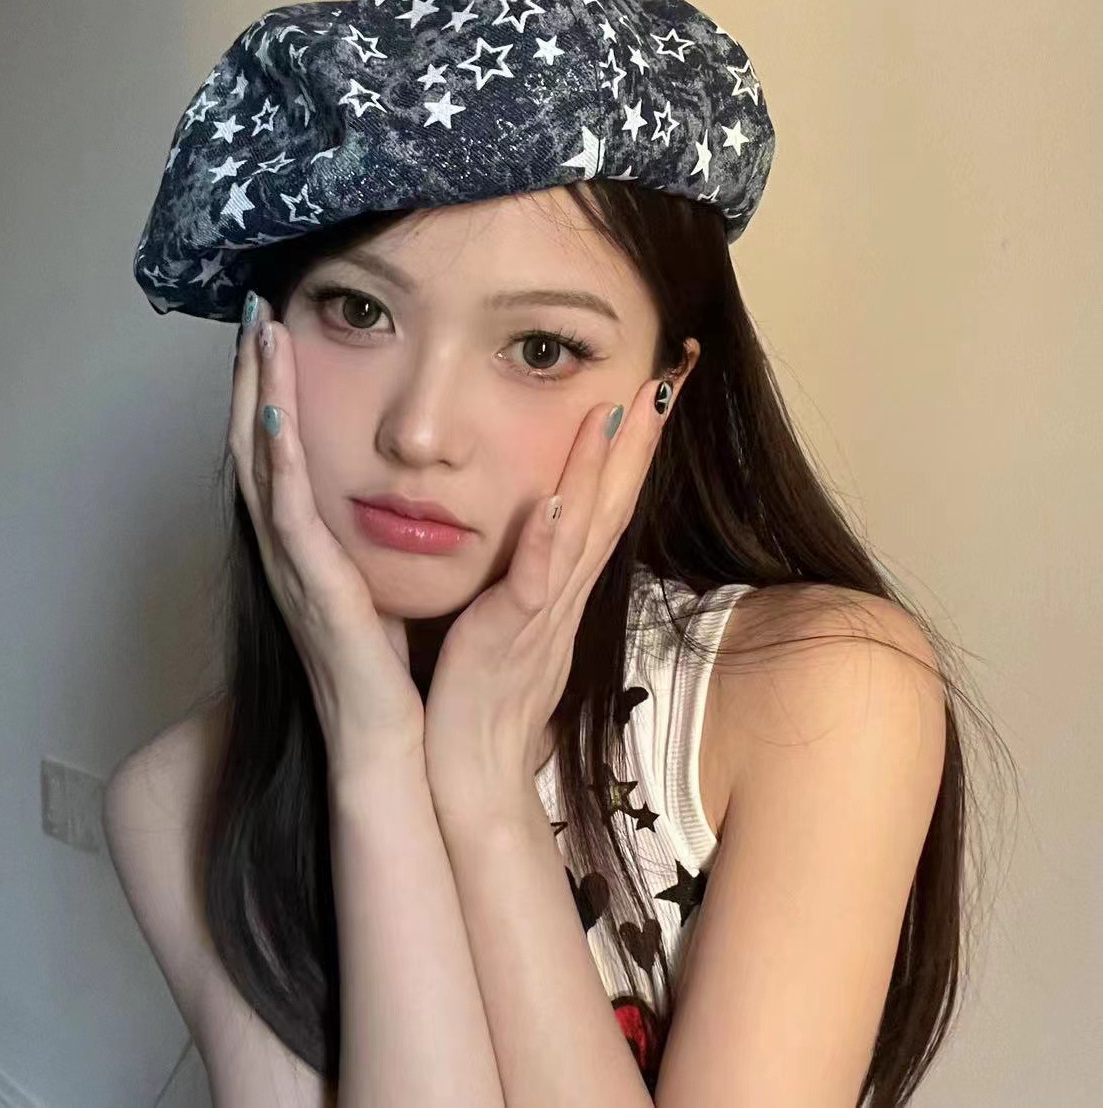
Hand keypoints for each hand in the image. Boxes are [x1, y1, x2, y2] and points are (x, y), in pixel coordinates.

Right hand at [228, 293, 424, 775]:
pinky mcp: (312, 590)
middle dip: (251, 378)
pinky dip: (278, 466)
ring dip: (256, 399)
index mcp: (306, 547)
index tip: (276, 336)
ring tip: (257, 336)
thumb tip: (399, 499)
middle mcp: (288, 550)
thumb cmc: (386, 671)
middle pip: (255, 445)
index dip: (269, 393)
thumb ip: (373, 542)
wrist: (385, 744)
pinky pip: (288, 516)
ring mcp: (293, 568)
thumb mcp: (379, 586)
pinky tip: (274, 416)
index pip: (279, 454)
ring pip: (262, 466)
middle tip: (252, 313)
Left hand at [423, 370, 678, 808]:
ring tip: (615, 410)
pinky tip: (552, 505)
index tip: (653, 385)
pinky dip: (545, 547)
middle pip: (613, 504)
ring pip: (581, 533)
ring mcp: (541, 615)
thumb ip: (529, 570)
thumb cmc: (487, 694)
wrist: (475, 771)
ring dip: (599, 472)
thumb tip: (536, 522)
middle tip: (669, 373)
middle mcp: (563, 591)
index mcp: (561, 584)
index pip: (607, 501)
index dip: (633, 445)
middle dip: (641, 438)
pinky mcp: (507, 639)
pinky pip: (531, 588)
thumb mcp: (513, 620)